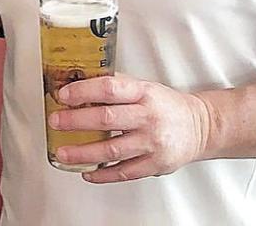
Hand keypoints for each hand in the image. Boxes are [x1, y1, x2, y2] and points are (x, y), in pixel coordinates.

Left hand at [49, 72, 210, 182]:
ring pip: (112, 149)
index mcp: (143, 92)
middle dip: (76, 121)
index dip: (83, 91)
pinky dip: (103, 174)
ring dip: (83, 152)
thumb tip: (81, 81)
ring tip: (63, 153)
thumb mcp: (144, 86)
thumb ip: (117, 85)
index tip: (63, 95)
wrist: (199, 126)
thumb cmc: (166, 105)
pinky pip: (124, 172)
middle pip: (106, 119)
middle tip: (56, 122)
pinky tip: (87, 172)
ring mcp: (152, 143)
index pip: (109, 88)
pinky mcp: (156, 165)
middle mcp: (148, 117)